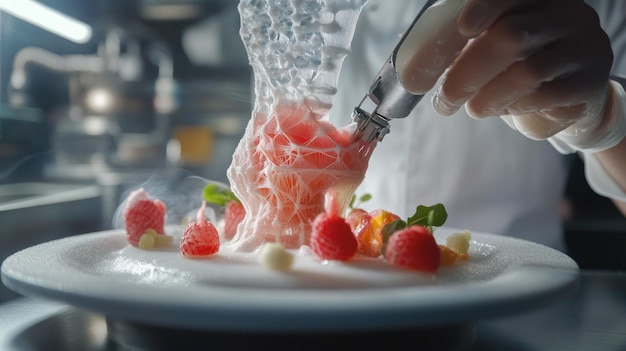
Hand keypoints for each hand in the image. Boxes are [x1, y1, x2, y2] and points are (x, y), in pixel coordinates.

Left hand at [433, 0, 613, 139]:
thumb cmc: (518, 64)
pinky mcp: (590, 82)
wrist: (567, 95)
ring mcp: (585, 46)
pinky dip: (515, 108)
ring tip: (472, 109)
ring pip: (527, 72)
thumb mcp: (492, 44)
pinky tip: (505, 109)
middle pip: (510, 36)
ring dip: (488, 97)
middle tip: (444, 101)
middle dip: (466, 73)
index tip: (463, 28)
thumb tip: (414, 70)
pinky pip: (545, 97)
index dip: (485, 7)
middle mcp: (567, 14)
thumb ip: (463, 44)